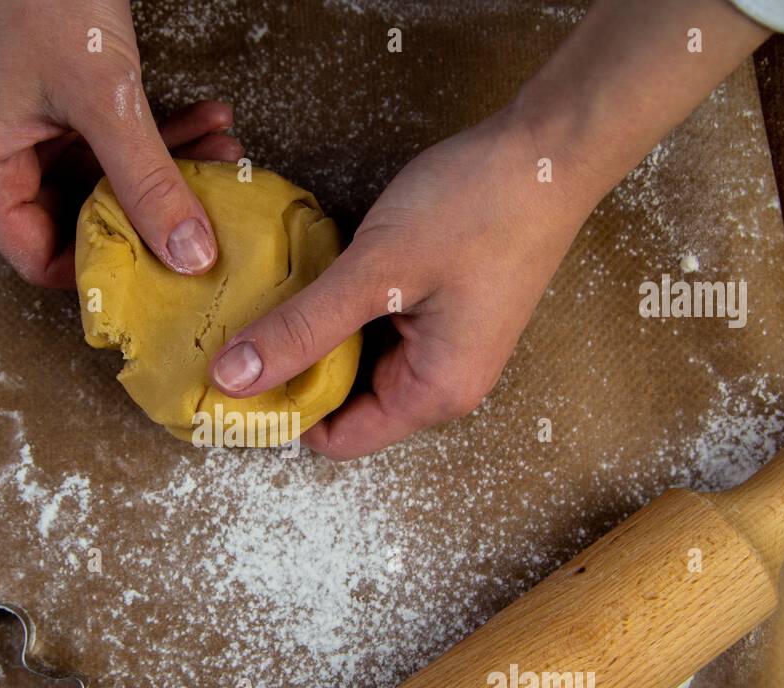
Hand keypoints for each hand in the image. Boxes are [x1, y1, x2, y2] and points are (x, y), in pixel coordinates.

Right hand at [0, 0, 242, 288]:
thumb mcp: (104, 98)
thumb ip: (149, 182)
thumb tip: (188, 253)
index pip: (39, 260)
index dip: (105, 266)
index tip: (165, 266)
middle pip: (78, 221)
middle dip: (150, 210)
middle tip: (208, 204)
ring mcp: (25, 130)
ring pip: (104, 180)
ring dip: (165, 168)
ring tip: (221, 153)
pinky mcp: (54, 105)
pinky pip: (107, 142)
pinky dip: (156, 136)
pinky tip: (206, 120)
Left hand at [209, 108, 593, 459]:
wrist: (550, 150)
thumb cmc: (478, 208)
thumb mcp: (376, 271)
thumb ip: (303, 328)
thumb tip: (233, 379)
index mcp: (433, 393)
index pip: (336, 440)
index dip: (282, 414)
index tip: (233, 376)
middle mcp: (440, 383)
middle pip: (344, 404)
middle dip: (293, 372)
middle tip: (238, 330)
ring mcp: (443, 347)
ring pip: (354, 363)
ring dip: (314, 337)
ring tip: (268, 300)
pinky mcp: (440, 312)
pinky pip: (374, 330)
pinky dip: (340, 311)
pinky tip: (312, 278)